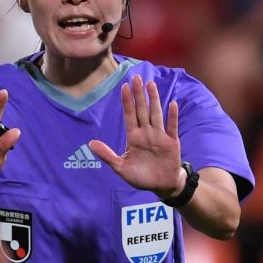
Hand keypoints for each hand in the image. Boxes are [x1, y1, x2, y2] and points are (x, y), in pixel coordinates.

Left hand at [89, 75, 184, 198]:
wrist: (161, 186)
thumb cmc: (141, 177)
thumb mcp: (121, 168)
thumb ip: (107, 155)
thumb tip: (90, 144)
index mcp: (134, 137)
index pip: (129, 115)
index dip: (127, 101)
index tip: (124, 86)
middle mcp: (146, 133)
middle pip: (142, 110)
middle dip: (139, 94)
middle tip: (136, 77)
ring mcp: (159, 136)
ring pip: (156, 114)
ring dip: (154, 100)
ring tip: (151, 85)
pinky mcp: (171, 142)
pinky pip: (172, 127)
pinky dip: (172, 116)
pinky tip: (172, 104)